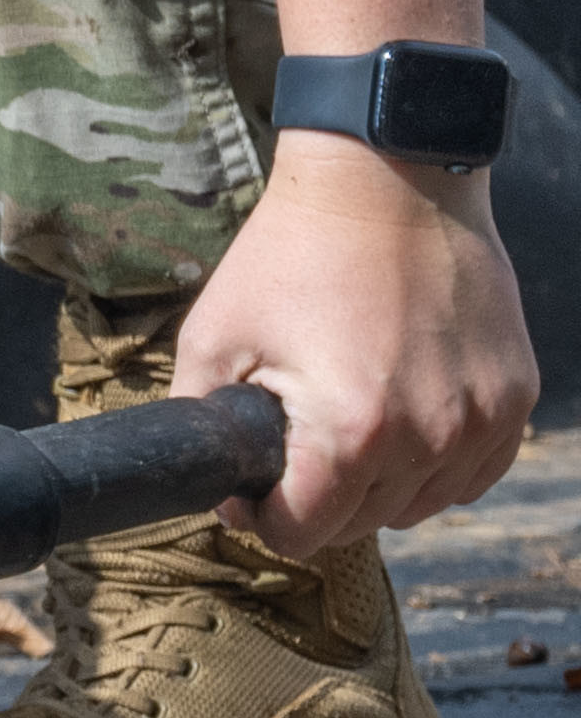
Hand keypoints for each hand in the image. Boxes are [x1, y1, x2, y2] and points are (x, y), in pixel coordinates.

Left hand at [181, 142, 538, 549]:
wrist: (387, 184)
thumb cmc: (291, 256)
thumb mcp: (214, 339)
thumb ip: (204, 428)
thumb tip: (221, 493)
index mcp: (352, 431)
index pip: (307, 534)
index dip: (264, 519)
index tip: (251, 490)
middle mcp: (429, 436)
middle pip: (364, 524)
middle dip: (319, 501)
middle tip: (293, 449)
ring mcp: (482, 418)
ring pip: (422, 504)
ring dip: (380, 488)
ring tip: (346, 429)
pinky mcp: (514, 397)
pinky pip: (474, 472)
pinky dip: (436, 466)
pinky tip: (400, 427)